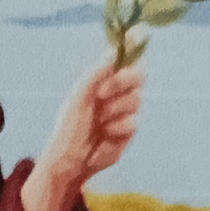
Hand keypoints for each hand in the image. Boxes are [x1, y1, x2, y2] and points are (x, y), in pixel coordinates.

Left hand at [20, 66, 143, 210]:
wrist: (70, 161)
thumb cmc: (69, 126)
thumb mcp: (81, 96)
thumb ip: (98, 73)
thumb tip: (114, 49)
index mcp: (105, 80)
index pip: (127, 60)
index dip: (132, 53)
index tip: (121, 62)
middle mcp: (118, 93)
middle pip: (140, 75)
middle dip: (121, 83)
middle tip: (101, 95)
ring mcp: (126, 111)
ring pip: (136, 100)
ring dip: (114, 110)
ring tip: (98, 123)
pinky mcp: (129, 131)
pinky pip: (132, 122)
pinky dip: (116, 129)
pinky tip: (103, 137)